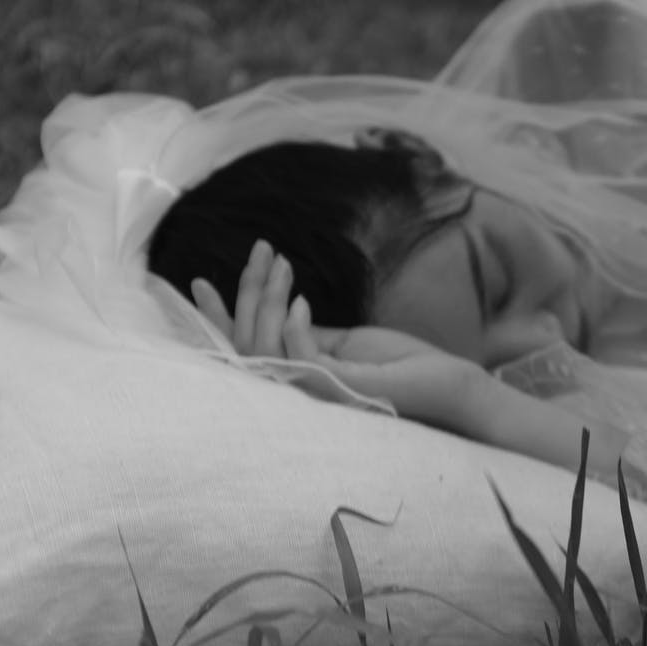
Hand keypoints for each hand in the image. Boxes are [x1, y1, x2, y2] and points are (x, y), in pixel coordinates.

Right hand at [188, 242, 486, 430]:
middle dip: (245, 294)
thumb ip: (309, 334)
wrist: (447, 385)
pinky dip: (292, 326)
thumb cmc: (402, 366)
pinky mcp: (340, 392)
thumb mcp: (345, 343)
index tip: (199, 280)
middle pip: (244, 348)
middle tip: (261, 248)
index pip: (245, 350)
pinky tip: (303, 299)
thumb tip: (280, 310)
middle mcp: (300, 396)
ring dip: (266, 301)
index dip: (218, 318)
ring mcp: (318, 397)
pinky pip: (297, 358)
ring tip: (284, 264)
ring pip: (262, 350)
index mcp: (299, 381)